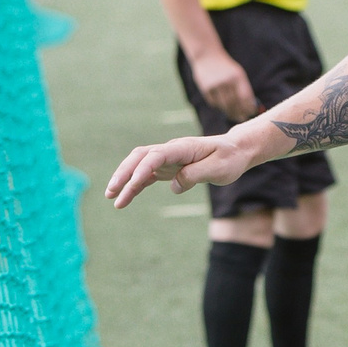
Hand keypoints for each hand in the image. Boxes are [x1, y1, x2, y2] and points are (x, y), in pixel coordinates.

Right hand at [105, 132, 260, 207]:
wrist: (235, 151)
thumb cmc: (229, 159)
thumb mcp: (218, 169)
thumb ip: (195, 175)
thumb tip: (173, 186)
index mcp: (183, 148)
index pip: (156, 156)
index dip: (143, 169)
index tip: (133, 184)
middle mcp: (171, 150)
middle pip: (140, 157)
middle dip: (124, 173)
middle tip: (112, 191)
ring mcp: (167, 159)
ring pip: (139, 166)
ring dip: (124, 180)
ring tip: (112, 198)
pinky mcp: (168, 168)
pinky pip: (147, 176)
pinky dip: (134, 186)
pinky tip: (124, 198)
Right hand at [187, 50, 257, 120]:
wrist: (207, 56)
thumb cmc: (227, 68)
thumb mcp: (238, 74)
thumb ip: (244, 89)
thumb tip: (250, 107)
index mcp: (237, 76)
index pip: (245, 97)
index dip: (249, 107)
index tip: (252, 112)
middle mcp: (226, 81)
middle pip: (234, 103)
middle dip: (240, 113)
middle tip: (243, 118)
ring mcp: (215, 85)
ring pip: (224, 105)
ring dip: (230, 112)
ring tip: (234, 115)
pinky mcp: (205, 89)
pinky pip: (214, 103)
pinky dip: (219, 106)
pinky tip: (223, 106)